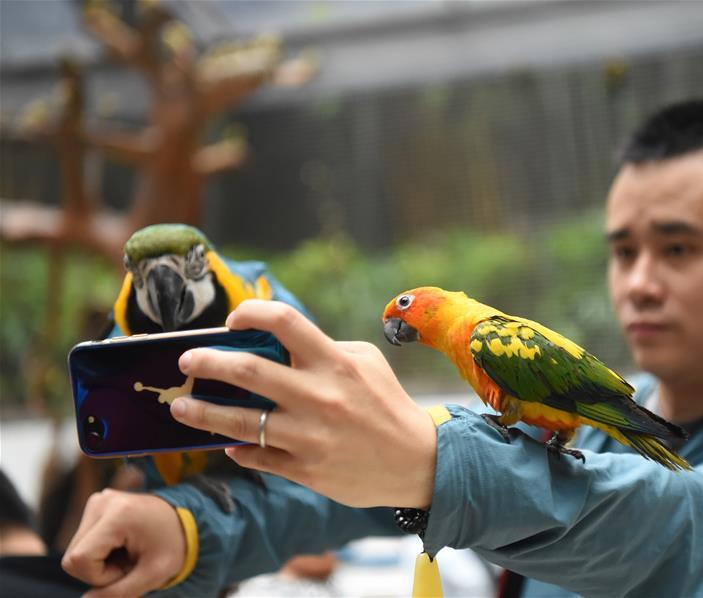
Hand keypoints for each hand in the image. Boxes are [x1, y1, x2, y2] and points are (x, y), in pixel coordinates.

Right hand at [62, 489, 184, 596]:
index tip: (129, 568)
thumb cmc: (173, 546)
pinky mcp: (97, 504)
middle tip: (131, 562)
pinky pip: (82, 541)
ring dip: (100, 561)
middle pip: (72, 556)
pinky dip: (100, 551)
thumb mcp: (153, 574)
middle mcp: (102, 501)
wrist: (187, 519)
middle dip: (99, 570)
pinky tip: (123, 544)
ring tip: (129, 552)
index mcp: (118, 514)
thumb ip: (118, 593)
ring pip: (75, 551)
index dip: (100, 576)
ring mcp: (98, 500)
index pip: (79, 559)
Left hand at [170, 300, 436, 508]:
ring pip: (240, 422)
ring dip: (201, 413)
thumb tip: (275, 345)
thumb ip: (324, 349)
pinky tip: (227, 443)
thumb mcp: (366, 363)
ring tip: (180, 407)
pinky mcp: (305, 469)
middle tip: (187, 361)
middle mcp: (318, 396)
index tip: (232, 321)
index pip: (284, 322)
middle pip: (247, 371)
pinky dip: (237, 449)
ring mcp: (309, 436)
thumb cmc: (387, 404)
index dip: (250, 313)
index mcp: (334, 362)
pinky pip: (257, 457)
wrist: (416, 462)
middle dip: (206, 362)